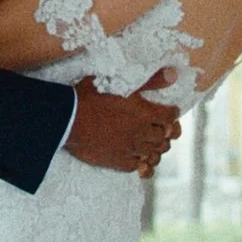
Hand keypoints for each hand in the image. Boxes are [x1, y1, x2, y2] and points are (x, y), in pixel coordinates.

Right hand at [64, 70, 181, 176]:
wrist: (68, 120)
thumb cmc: (90, 97)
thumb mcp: (119, 81)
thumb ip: (149, 81)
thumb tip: (173, 74)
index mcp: (145, 112)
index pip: (170, 116)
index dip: (171, 114)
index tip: (169, 113)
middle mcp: (142, 132)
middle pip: (165, 137)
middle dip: (165, 132)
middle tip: (160, 128)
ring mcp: (131, 149)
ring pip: (155, 153)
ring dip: (156, 148)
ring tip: (151, 144)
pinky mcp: (119, 162)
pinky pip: (140, 167)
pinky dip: (143, 164)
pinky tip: (140, 160)